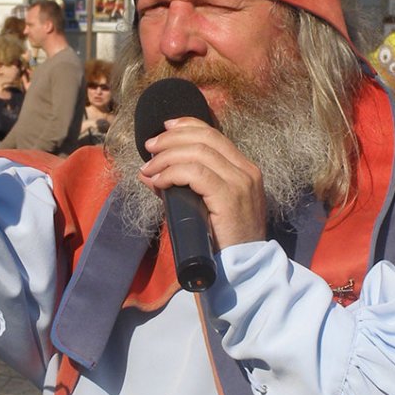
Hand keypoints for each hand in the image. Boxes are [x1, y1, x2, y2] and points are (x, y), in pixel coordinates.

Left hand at [138, 117, 265, 248]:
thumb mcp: (202, 207)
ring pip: (198, 153)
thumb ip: (180, 186)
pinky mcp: (229, 197)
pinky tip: (159, 181)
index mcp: (244, 169)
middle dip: (172, 138)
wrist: (243, 269)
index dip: (187, 125)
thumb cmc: (222, 241)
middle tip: (150, 147)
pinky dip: (172, 173)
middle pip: (205, 138)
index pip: (215, 134)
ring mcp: (240, 183)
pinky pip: (195, 174)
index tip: (165, 127)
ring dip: (167, 157)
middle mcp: (246, 171)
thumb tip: (148, 173)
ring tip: (149, 168)